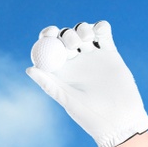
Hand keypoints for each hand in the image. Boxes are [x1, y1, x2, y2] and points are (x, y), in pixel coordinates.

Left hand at [25, 21, 147, 146]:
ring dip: (82, 29)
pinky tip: (98, 30)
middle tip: (71, 43)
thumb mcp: (67, 98)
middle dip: (66, 35)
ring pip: (84, 32)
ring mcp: (92, 56)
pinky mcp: (110, 53)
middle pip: (66, 37)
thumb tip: (29, 68)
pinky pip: (104, 34)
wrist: (119, 119)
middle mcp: (74, 61)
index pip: (49, 47)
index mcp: (60, 70)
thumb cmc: (90, 115)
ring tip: (85, 40)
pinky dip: (100, 27)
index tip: (49, 33)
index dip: (47, 36)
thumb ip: (49, 83)